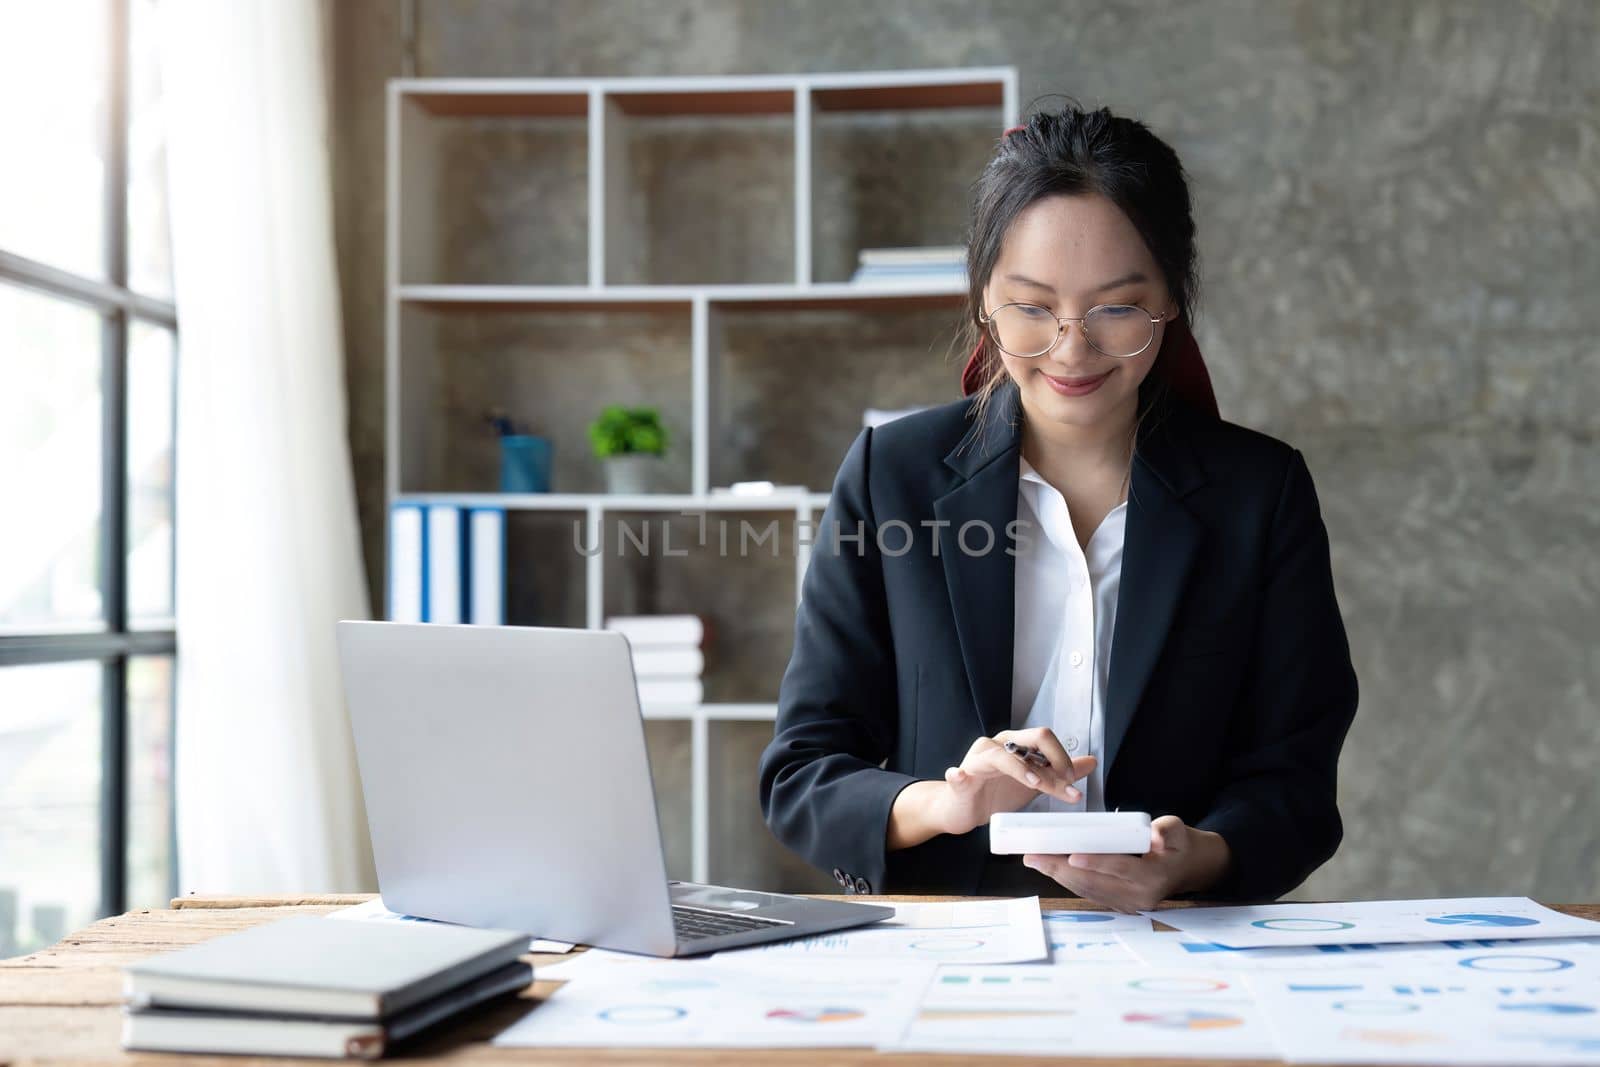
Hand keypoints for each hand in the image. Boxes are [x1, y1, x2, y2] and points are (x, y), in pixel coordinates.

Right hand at [930, 728, 1097, 836]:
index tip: (1073, 781)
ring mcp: (977, 760)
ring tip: (1035, 782)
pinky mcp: (960, 778)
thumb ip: (1059, 774)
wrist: (964, 810)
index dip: (1063, 757)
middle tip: (1064, 782)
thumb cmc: (996, 793)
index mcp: (1016, 745)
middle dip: (1053, 759)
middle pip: (1030, 738)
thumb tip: (1090, 762)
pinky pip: (958, 774)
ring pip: (1001, 757)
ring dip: (1020, 769)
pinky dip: (959, 775)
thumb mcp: (1033, 783)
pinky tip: (960, 776)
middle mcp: (998, 746)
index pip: (1045, 739)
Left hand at [1022, 815, 1231, 912]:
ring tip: (1035, 860)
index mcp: (1153, 877)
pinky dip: (1068, 879)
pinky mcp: (1118, 904)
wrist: (1188, 868)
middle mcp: (1138, 896)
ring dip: (1058, 875)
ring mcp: (1127, 904)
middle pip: (1094, 883)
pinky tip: (1050, 868)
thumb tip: (1156, 838)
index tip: (1070, 854)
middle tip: (1034, 855)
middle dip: (1061, 869)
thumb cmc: (1180, 844)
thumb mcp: (1178, 830)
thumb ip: (1167, 831)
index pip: (1119, 868)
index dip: (1094, 862)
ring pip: (1087, 890)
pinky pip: (1089, 892)